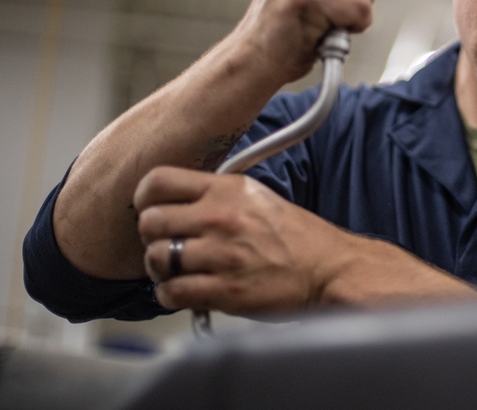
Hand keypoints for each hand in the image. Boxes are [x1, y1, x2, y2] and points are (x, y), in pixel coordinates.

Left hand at [134, 167, 476, 314]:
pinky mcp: (225, 289)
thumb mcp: (258, 198)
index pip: (158, 181)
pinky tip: (189, 292)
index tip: (149, 209)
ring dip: (162, 270)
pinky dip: (172, 296)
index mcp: (228, 189)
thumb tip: (176, 202)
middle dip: (152, 238)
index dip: (144, 198)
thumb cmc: (299, 238)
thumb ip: (217, 195)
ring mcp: (222, 254)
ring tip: (180, 272)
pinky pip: (171, 292)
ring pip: (156, 259)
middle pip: (149, 222)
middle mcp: (221, 217)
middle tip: (168, 245)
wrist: (331, 269)